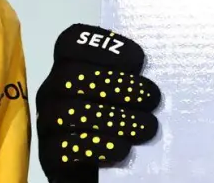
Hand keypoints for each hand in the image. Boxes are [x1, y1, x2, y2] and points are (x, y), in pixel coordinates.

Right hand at [35, 23, 160, 181]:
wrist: (105, 173)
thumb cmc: (120, 127)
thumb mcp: (126, 98)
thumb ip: (133, 80)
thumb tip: (166, 66)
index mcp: (69, 68)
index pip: (70, 43)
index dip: (102, 45)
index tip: (138, 60)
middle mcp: (53, 91)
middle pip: (69, 76)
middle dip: (115, 84)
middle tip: (152, 98)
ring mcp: (47, 124)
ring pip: (66, 112)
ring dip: (112, 117)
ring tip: (146, 127)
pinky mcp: (49, 156)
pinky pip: (63, 148)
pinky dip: (95, 147)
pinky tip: (122, 149)